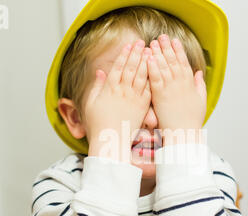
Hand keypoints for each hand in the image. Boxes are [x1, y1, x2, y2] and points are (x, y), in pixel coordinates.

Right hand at [84, 40, 151, 161]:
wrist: (110, 141)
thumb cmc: (98, 124)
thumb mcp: (91, 103)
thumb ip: (96, 86)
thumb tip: (100, 72)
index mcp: (109, 89)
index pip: (118, 67)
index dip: (124, 55)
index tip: (129, 45)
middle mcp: (123, 92)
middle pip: (131, 68)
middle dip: (137, 54)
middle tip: (142, 42)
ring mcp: (134, 99)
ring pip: (142, 77)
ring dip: (146, 63)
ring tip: (150, 52)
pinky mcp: (142, 108)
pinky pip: (149, 90)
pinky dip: (152, 79)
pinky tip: (156, 71)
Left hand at [147, 34, 206, 132]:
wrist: (184, 132)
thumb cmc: (192, 120)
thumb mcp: (201, 99)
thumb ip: (199, 84)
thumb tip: (198, 73)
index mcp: (190, 83)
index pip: (184, 62)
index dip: (178, 50)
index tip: (174, 40)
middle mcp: (180, 83)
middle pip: (172, 61)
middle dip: (166, 47)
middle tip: (161, 37)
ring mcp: (170, 88)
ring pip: (163, 67)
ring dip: (158, 53)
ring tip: (153, 43)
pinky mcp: (160, 95)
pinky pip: (155, 78)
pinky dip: (152, 67)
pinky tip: (148, 58)